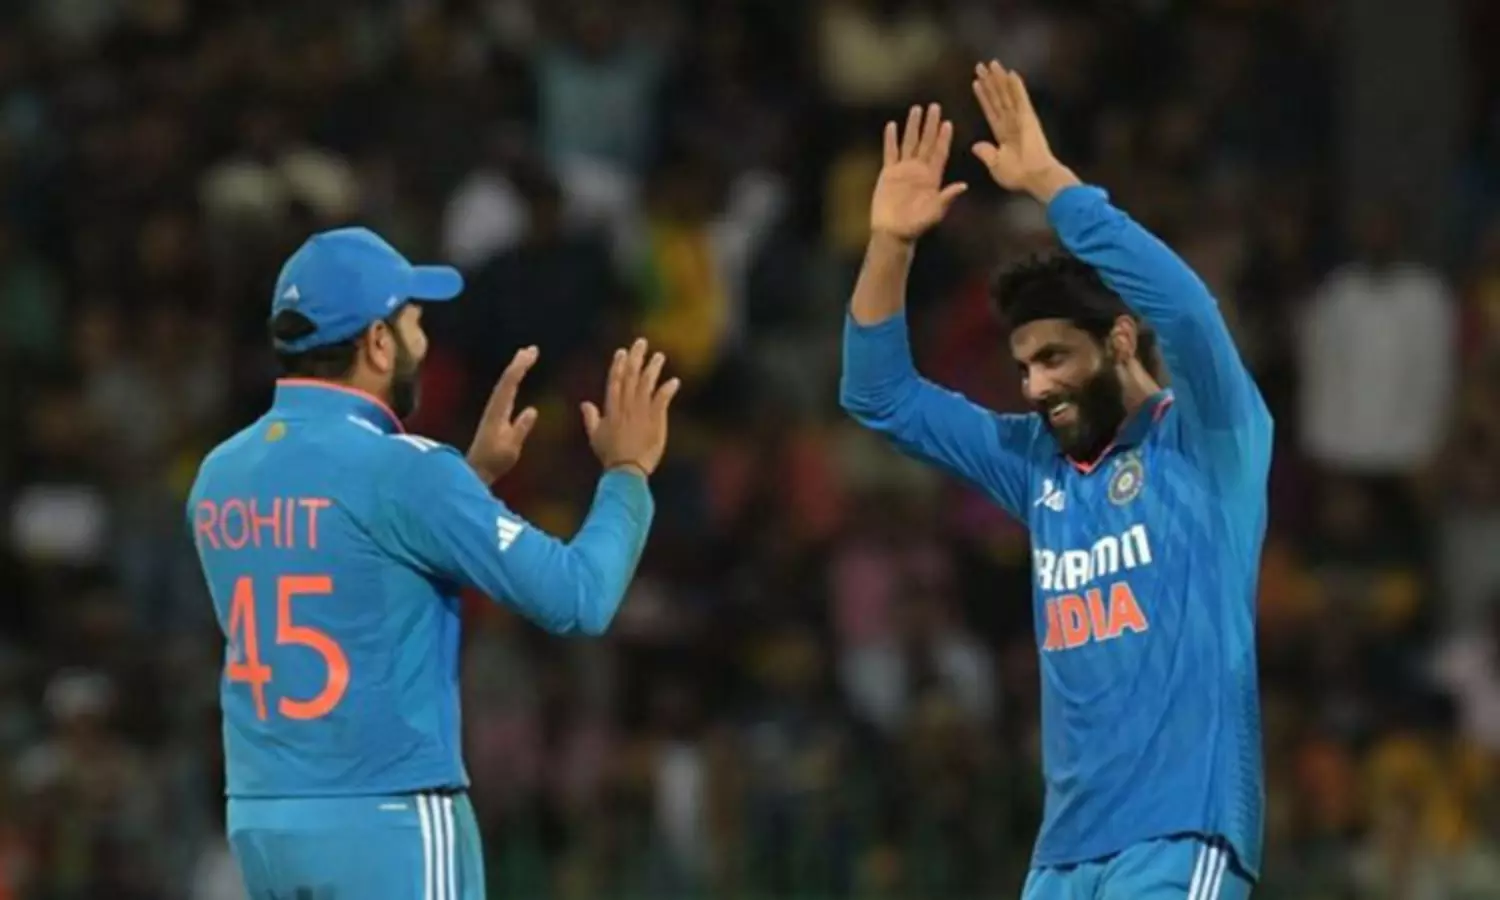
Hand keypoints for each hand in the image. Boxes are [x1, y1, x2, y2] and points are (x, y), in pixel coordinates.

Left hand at [466, 346, 539, 484]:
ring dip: (515, 370)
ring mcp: (493, 411)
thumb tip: (532, 410)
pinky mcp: (495, 416)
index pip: (509, 384)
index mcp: (498, 412)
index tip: (532, 353)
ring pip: (505, 385)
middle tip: (531, 349)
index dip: (520, 367)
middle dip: (518, 363)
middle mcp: (494, 408)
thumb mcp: (510, 448)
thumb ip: (520, 429)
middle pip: (506, 380)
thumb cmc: (493, 462)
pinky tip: (517, 380)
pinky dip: (513, 381)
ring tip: (525, 357)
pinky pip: (505, 392)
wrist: (476, 471)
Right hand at [580, 338, 680, 476]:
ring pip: (647, 385)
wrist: (626, 470)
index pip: (614, 381)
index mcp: (611, 408)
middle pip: (631, 377)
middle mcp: (626, 406)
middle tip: (641, 342)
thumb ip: (590, 417)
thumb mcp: (595, 436)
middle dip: (636, 358)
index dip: (619, 365)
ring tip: (659, 356)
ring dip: (653, 369)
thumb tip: (584, 403)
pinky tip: (674, 381)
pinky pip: (662, 401)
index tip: (622, 351)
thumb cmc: (610, 456)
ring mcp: (641, 412)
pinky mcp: (656, 421)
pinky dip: (668, 390)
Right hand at [869, 103, 967, 242]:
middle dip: (931, 125)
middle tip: (935, 106)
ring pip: (909, 143)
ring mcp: (904, 170)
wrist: (894, 233)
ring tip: (916, 109)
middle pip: (926, 142)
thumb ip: (947, 197)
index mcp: (933, 177)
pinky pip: (890, 153)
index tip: (948, 123)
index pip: (940, 153)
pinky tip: (892, 126)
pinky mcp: (889, 174)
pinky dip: (891, 139)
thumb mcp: (935, 212)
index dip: (944, 138)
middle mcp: (919, 170)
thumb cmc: (916, 226)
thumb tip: (963, 185)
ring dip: (913, 126)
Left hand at [970, 60, 1077, 201]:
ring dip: (999, 79)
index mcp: (1003, 134)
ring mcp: (1020, 118)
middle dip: (989, 82)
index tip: (976, 83)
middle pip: (997, 97)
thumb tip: (975, 146)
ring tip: (991, 63)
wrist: (1034, 176)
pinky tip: (1010, 73)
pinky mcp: (1028, 118)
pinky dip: (1016, 86)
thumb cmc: (1018, 176)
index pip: (991, 110)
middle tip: (981, 65)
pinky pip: (1020, 98)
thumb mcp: (996, 165)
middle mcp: (1011, 123)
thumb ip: (986, 154)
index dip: (984, 96)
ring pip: (1007, 94)